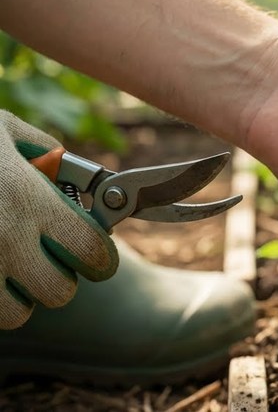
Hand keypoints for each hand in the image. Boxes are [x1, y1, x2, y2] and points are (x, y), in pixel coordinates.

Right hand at [0, 111, 117, 328]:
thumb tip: (65, 168)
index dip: (101, 259)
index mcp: (29, 200)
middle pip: (59, 292)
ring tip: (9, 271)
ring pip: (17, 313)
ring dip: (19, 298)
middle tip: (46, 262)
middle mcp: (5, 238)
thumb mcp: (2, 130)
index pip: (90, 250)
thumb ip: (44, 151)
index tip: (97, 259)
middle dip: (58, 280)